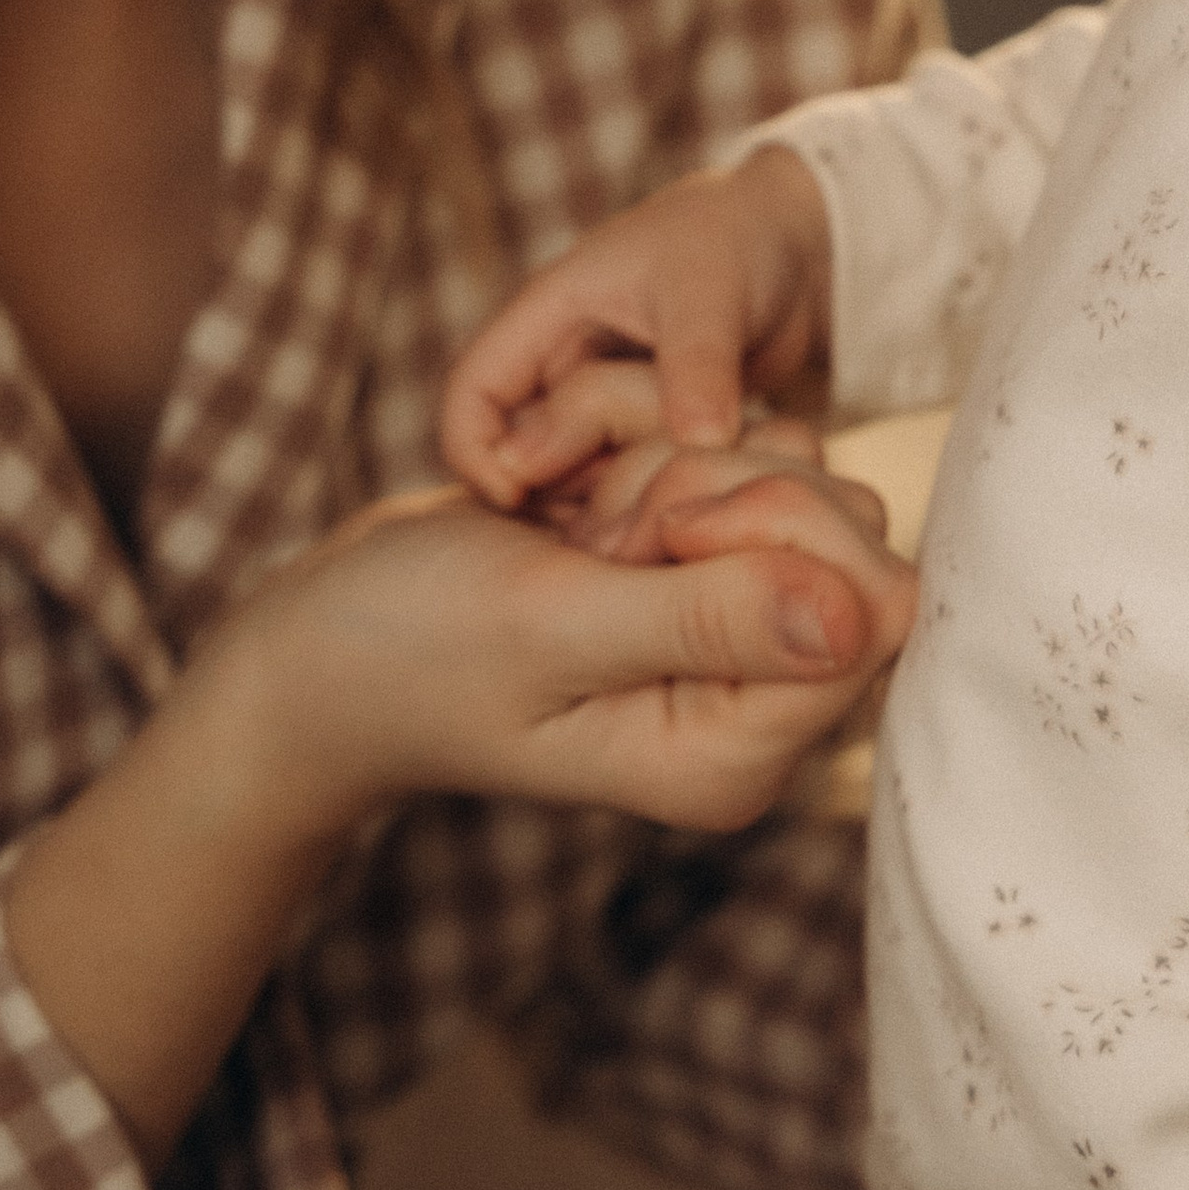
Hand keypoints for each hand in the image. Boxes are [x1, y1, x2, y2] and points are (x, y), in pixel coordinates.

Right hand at [214, 467, 911, 837]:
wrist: (316, 644)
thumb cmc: (407, 649)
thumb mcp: (551, 624)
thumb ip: (707, 617)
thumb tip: (860, 618)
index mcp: (732, 752)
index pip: (872, 608)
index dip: (781, 529)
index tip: (657, 532)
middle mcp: (748, 701)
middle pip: (847, 527)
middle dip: (718, 485)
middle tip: (600, 535)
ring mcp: (722, 631)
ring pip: (793, 470)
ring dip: (670, 456)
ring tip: (572, 524)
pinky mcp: (693, 569)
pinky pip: (733, 450)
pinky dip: (648, 437)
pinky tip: (572, 495)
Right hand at [440, 146, 834, 504]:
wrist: (798, 251)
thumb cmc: (741, 242)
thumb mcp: (713, 293)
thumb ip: (698, 365)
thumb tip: (699, 444)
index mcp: (549, 316)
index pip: (473, 393)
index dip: (476, 453)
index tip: (520, 502)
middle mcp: (565, 366)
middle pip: (519, 452)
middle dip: (551, 494)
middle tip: (616, 528)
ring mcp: (605, 404)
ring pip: (574, 477)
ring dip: (608, 504)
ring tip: (670, 510)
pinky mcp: (646, 434)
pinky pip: (626, 483)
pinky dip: (648, 502)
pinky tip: (696, 509)